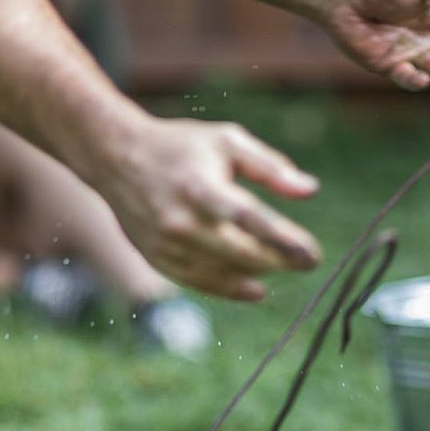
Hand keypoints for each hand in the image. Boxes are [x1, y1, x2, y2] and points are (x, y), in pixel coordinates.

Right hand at [90, 118, 322, 301]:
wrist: (116, 158)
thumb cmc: (182, 147)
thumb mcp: (227, 141)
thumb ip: (269, 167)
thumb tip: (309, 191)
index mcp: (200, 186)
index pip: (250, 220)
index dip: (284, 241)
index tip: (313, 254)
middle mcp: (181, 220)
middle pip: (241, 254)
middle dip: (280, 262)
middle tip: (307, 261)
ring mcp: (166, 244)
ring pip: (225, 273)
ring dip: (260, 273)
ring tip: (280, 264)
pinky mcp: (157, 259)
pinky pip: (202, 283)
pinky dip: (232, 289)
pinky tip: (256, 289)